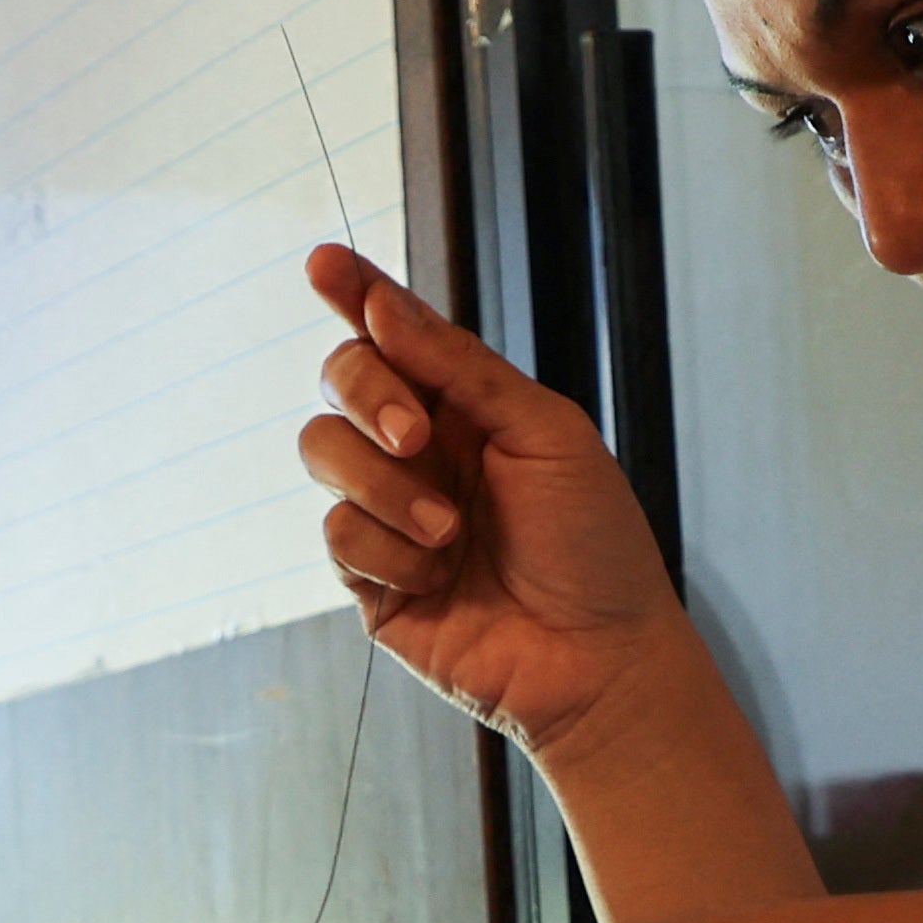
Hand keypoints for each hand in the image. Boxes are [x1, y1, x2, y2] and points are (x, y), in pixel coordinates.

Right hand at [296, 245, 680, 757]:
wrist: (600, 659)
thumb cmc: (594, 546)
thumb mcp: (544, 433)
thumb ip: (461, 369)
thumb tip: (383, 308)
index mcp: (467, 407)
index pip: (395, 334)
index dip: (355, 294)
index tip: (325, 263)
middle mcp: (420, 452)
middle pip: (341, 379)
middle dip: (368, 394)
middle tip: (415, 434)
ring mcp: (388, 514)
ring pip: (322, 452)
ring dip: (385, 487)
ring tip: (451, 531)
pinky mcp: (369, 581)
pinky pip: (336, 534)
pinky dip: (387, 550)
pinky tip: (438, 576)